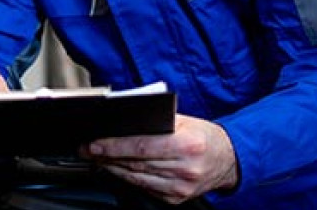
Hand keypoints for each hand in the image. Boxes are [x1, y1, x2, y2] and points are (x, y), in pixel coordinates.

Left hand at [81, 114, 238, 204]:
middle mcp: (184, 169)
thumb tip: (121, 119)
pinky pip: (144, 188)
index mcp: (187, 145)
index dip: (114, 146)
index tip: (94, 143)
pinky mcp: (175, 199)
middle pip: (135, 164)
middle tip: (88, 148)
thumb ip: (155, 120)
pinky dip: (127, 178)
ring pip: (136, 178)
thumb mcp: (184, 121)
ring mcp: (180, 187)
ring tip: (97, 157)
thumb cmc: (204, 136)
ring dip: (113, 167)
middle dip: (106, 156)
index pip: (141, 146)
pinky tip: (117, 169)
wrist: (228, 160)